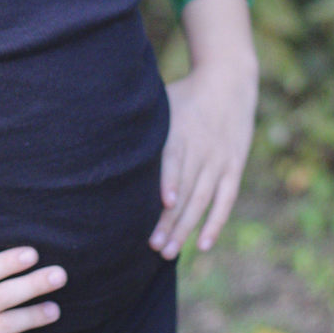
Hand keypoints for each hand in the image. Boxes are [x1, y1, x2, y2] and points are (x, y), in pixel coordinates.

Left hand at [149, 57, 257, 259]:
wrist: (229, 80)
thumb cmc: (184, 95)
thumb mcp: (162, 102)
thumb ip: (141, 124)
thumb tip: (99, 135)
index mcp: (181, 132)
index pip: (174, 160)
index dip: (170, 181)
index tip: (163, 203)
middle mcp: (202, 149)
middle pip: (186, 189)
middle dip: (170, 220)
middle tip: (153, 247)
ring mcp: (220, 161)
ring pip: (203, 200)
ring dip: (187, 228)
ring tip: (168, 252)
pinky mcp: (234, 168)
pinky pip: (225, 200)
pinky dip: (215, 223)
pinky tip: (202, 244)